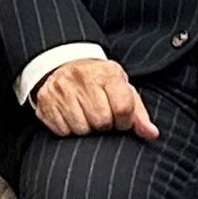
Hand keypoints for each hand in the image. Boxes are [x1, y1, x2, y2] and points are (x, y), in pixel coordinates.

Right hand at [27, 54, 158, 138]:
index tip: (120, 118)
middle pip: (101, 121)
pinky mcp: (46, 101)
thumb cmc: (99, 82)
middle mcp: (83, 77)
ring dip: (86, 128)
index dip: (124, 121)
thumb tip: (151, 134)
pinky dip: (69, 130)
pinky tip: (71, 116)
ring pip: (81, 129)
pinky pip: (62, 131)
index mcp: (107, 73)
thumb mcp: (122, 89)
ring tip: (86, 115)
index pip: (123, 108)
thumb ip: (139, 113)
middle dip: (104, 124)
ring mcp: (62, 89)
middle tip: (101, 115)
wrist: (64, 65)